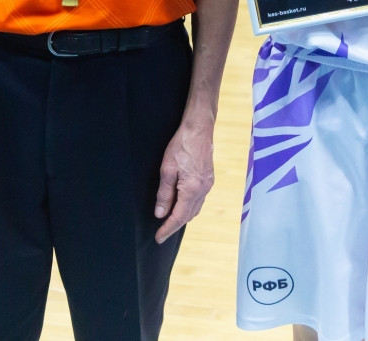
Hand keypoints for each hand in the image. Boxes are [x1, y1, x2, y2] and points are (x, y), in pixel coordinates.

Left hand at [153, 112, 214, 242]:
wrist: (199, 129)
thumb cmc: (181, 146)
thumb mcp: (167, 169)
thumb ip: (164, 193)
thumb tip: (160, 213)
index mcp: (192, 189)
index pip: (178, 217)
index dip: (167, 229)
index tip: (158, 238)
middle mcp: (203, 190)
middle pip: (188, 216)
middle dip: (174, 225)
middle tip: (161, 232)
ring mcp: (208, 185)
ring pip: (195, 209)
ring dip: (182, 217)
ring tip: (169, 221)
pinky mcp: (209, 179)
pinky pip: (199, 201)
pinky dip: (189, 207)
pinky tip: (181, 205)